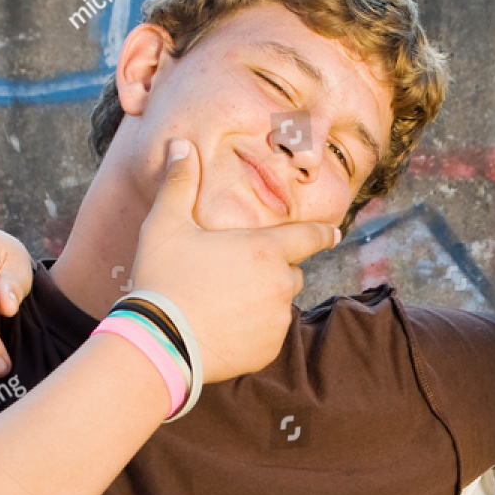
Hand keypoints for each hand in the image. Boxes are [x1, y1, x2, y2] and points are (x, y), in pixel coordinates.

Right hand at [133, 139, 340, 381]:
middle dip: (271, 270)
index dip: (323, 233)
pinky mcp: (268, 350)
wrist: (159, 343)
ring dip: (263, 301)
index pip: (310, 236)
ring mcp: (277, 320)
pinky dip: (254, 332)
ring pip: (280, 304)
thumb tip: (180, 144)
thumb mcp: (165, 225)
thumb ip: (179, 183)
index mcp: (265, 249)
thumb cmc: (162, 280)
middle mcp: (281, 284)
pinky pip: (269, 335)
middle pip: (290, 272)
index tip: (335, 233)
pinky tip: (223, 329)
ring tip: (224, 304)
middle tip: (233, 276)